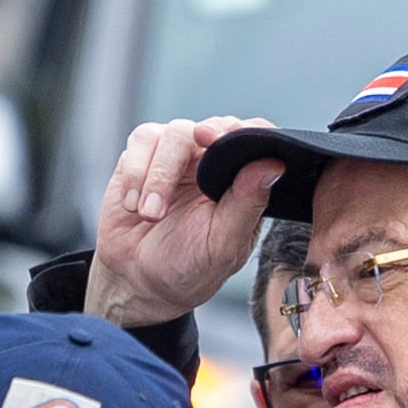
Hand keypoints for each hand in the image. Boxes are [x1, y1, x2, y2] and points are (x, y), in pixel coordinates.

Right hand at [87, 116, 283, 326]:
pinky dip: (135, 173)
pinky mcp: (143, 155)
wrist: (139, 279)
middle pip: (211, 128)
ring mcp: (177, 154)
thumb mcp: (223, 244)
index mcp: (240, 178)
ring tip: (152, 215)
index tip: (232, 138)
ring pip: (174, 133)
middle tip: (197, 146)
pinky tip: (134, 205)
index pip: (254, 137)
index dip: (246, 132)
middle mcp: (211, 159)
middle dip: (201, 140)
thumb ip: (247, 204)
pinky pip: (142, 141)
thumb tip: (273, 165)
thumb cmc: (189, 265)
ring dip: (160, 175)